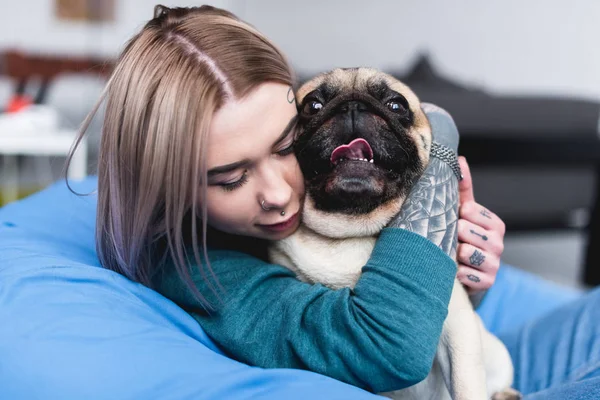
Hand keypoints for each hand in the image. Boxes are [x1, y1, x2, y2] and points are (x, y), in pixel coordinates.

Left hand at [456, 156, 505, 294]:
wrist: (465, 276)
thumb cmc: (461, 240)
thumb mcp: (462, 214)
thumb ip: (463, 189)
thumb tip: (459, 159)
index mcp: (494, 223)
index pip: (469, 209)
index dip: (455, 215)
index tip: (453, 220)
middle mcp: (498, 243)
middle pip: (464, 229)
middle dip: (451, 235)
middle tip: (449, 241)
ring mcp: (495, 263)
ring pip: (465, 251)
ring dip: (452, 254)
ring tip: (452, 255)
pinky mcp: (488, 282)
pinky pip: (465, 273)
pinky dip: (455, 272)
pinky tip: (454, 271)